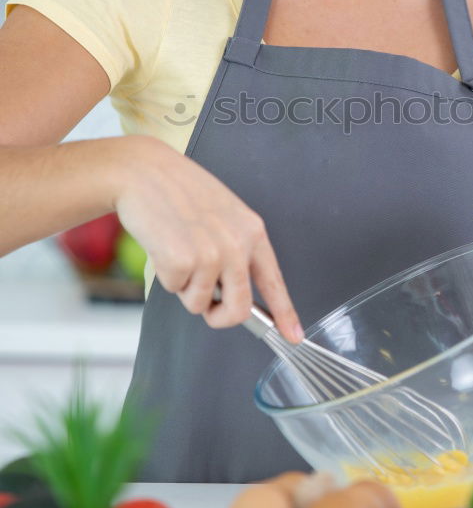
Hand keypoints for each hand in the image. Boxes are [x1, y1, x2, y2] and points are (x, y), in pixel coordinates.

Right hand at [110, 135, 303, 341]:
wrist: (144, 172)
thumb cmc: (179, 191)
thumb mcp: (223, 214)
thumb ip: (234, 248)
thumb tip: (233, 292)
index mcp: (252, 231)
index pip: (273, 280)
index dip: (284, 312)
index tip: (293, 335)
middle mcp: (237, 245)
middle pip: (239, 309)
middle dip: (219, 316)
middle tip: (204, 303)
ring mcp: (212, 255)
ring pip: (200, 304)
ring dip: (185, 288)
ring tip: (177, 251)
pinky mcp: (183, 262)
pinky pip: (175, 291)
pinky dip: (165, 276)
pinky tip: (163, 246)